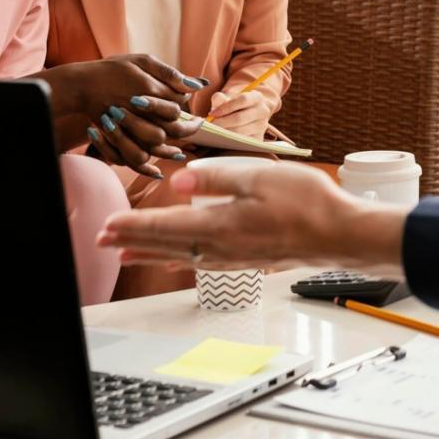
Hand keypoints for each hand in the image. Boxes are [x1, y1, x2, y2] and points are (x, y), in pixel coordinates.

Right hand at [38, 54, 206, 177]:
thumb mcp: (143, 61)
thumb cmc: (114, 69)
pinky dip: (147, 167)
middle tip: (196, 127)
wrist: (83, 84)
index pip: (179, 104)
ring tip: (179, 151)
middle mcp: (141, 110)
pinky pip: (135, 158)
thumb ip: (169, 74)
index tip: (198, 114)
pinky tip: (157, 171)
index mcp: (150, 89)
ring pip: (157, 144)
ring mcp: (128, 125)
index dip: (189, 108)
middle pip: (174, 128)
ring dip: (170, 150)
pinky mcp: (116, 137)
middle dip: (189, 129)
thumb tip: (197, 86)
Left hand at [96, 161, 406, 274]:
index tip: (104, 227)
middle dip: (130, 241)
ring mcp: (232, 256)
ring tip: (125, 253)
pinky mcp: (244, 258)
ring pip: (179, 255)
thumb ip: (215, 178)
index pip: (164, 226)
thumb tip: (177, 181)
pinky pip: (199, 260)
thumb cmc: (306, 202)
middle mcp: (220, 247)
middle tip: (99, 242)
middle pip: (165, 244)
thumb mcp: (259, 178)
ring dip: (150, 251)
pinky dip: (178, 258)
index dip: (131, 227)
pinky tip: (176, 259)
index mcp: (219, 225)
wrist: (339, 234)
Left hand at [206, 89, 271, 137]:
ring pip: (240, 131)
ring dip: (224, 133)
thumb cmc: (235, 106)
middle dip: (221, 123)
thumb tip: (217, 99)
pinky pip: (242, 141)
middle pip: (240, 118)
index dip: (226, 107)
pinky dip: (230, 140)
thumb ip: (221, 98)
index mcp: (257, 97)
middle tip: (209, 126)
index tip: (212, 113)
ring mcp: (262, 126)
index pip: (242, 100)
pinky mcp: (258, 138)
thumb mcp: (228, 99)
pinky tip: (221, 138)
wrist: (245, 114)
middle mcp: (263, 111)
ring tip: (213, 132)